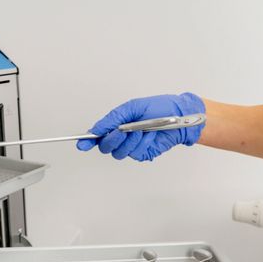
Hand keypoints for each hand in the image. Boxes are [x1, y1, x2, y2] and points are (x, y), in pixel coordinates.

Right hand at [76, 93, 204, 160]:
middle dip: (113, 139)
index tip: (82, 144)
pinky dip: (143, 143)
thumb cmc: (159, 107)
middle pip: (106, 147)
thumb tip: (96, 129)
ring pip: (120, 152)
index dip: (88, 141)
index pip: (98, 135)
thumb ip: (112, 119)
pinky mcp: (143, 153)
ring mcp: (132, 146)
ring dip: (131, 141)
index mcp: (117, 124)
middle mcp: (122, 137)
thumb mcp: (132, 107)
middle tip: (123, 131)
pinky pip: (136, 153)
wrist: (180, 116)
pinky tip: (151, 134)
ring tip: (142, 130)